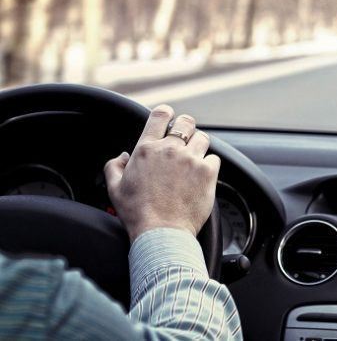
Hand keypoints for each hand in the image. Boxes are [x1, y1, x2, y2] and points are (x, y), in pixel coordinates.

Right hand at [104, 105, 219, 241]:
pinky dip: (210, 165)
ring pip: (203, 138)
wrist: (161, 232)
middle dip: (186, 128)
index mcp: (146, 149)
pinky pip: (214, 159)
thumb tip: (123, 157)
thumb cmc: (138, 214)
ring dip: (199, 146)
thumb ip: (114, 166)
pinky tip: (202, 176)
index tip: (170, 117)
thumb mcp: (115, 189)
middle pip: (186, 122)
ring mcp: (190, 159)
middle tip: (185, 140)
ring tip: (194, 160)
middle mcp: (170, 150)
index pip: (160, 115)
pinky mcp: (208, 172)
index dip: (167, 113)